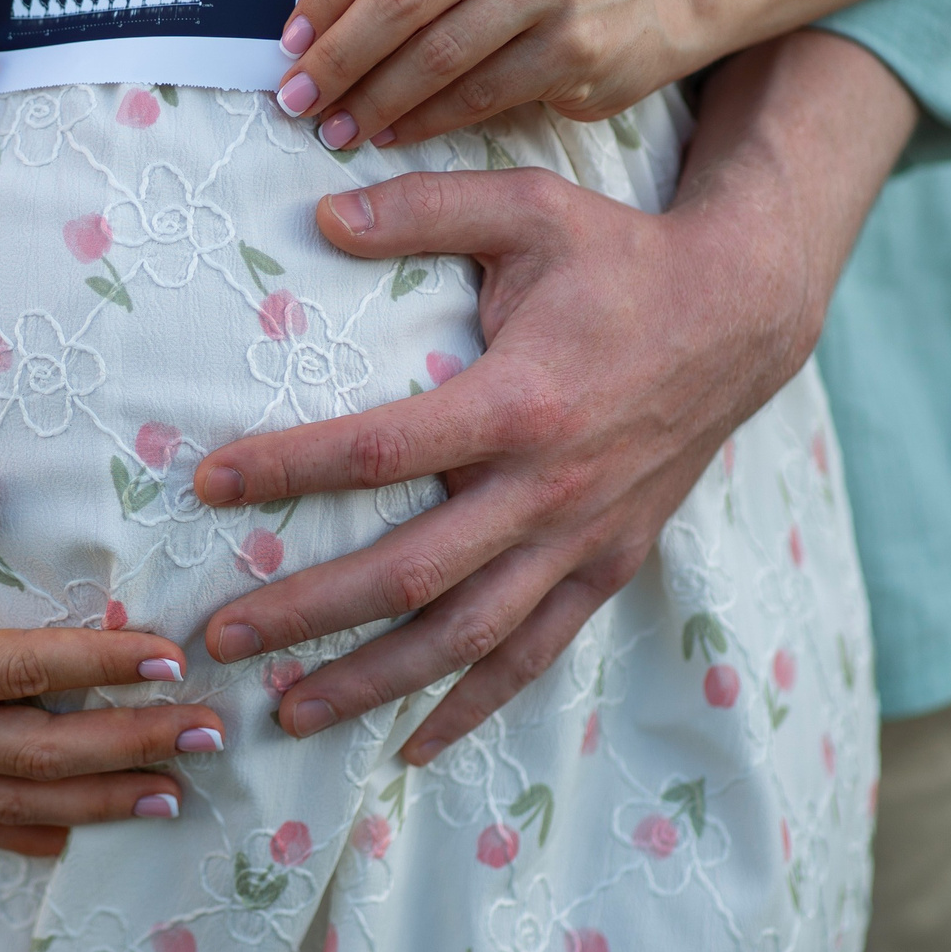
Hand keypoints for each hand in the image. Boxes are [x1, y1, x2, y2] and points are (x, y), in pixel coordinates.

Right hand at [0, 472, 225, 858]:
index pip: (22, 669)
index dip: (101, 663)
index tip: (172, 656)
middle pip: (37, 750)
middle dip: (130, 745)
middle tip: (210, 731)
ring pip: (11, 799)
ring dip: (97, 802)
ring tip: (176, 797)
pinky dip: (23, 833)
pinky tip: (75, 838)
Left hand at [191, 33, 916, 761]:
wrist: (742, 314)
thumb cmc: (621, 256)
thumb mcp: (529, 206)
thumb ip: (423, 207)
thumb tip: (319, 213)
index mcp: (520, 401)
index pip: (382, 451)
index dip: (289, 469)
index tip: (208, 485)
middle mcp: (548, 488)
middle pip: (409, 574)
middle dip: (307, 612)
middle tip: (218, 638)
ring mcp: (581, 538)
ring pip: (464, 636)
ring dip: (372, 681)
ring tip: (286, 712)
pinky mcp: (608, 564)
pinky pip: (532, 653)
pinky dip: (472, 706)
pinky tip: (411, 745)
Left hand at [273, 0, 680, 150]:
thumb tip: (310, 30)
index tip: (288, 43)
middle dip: (337, 56)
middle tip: (298, 98)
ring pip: (437, 52)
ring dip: (374, 99)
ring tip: (336, 127)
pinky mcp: (576, 46)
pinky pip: (477, 93)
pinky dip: (424, 120)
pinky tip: (392, 134)